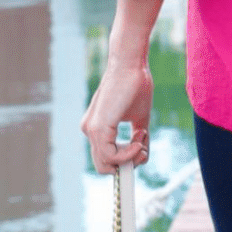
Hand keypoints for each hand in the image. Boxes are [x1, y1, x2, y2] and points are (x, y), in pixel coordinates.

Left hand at [80, 58, 152, 173]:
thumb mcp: (139, 118)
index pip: (105, 157)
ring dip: (130, 157)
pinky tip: (139, 139)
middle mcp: (89, 130)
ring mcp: (91, 129)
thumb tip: (142, 157)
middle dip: (127, 164)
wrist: (131, 65)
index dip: (124, 161)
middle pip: (104, 166)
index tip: (141, 149)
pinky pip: (111, 156)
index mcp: (96, 127)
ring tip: (142, 138)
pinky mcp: (98, 128)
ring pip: (107, 164)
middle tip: (143, 148)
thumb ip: (138, 139)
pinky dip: (128, 154)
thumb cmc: (136, 86)